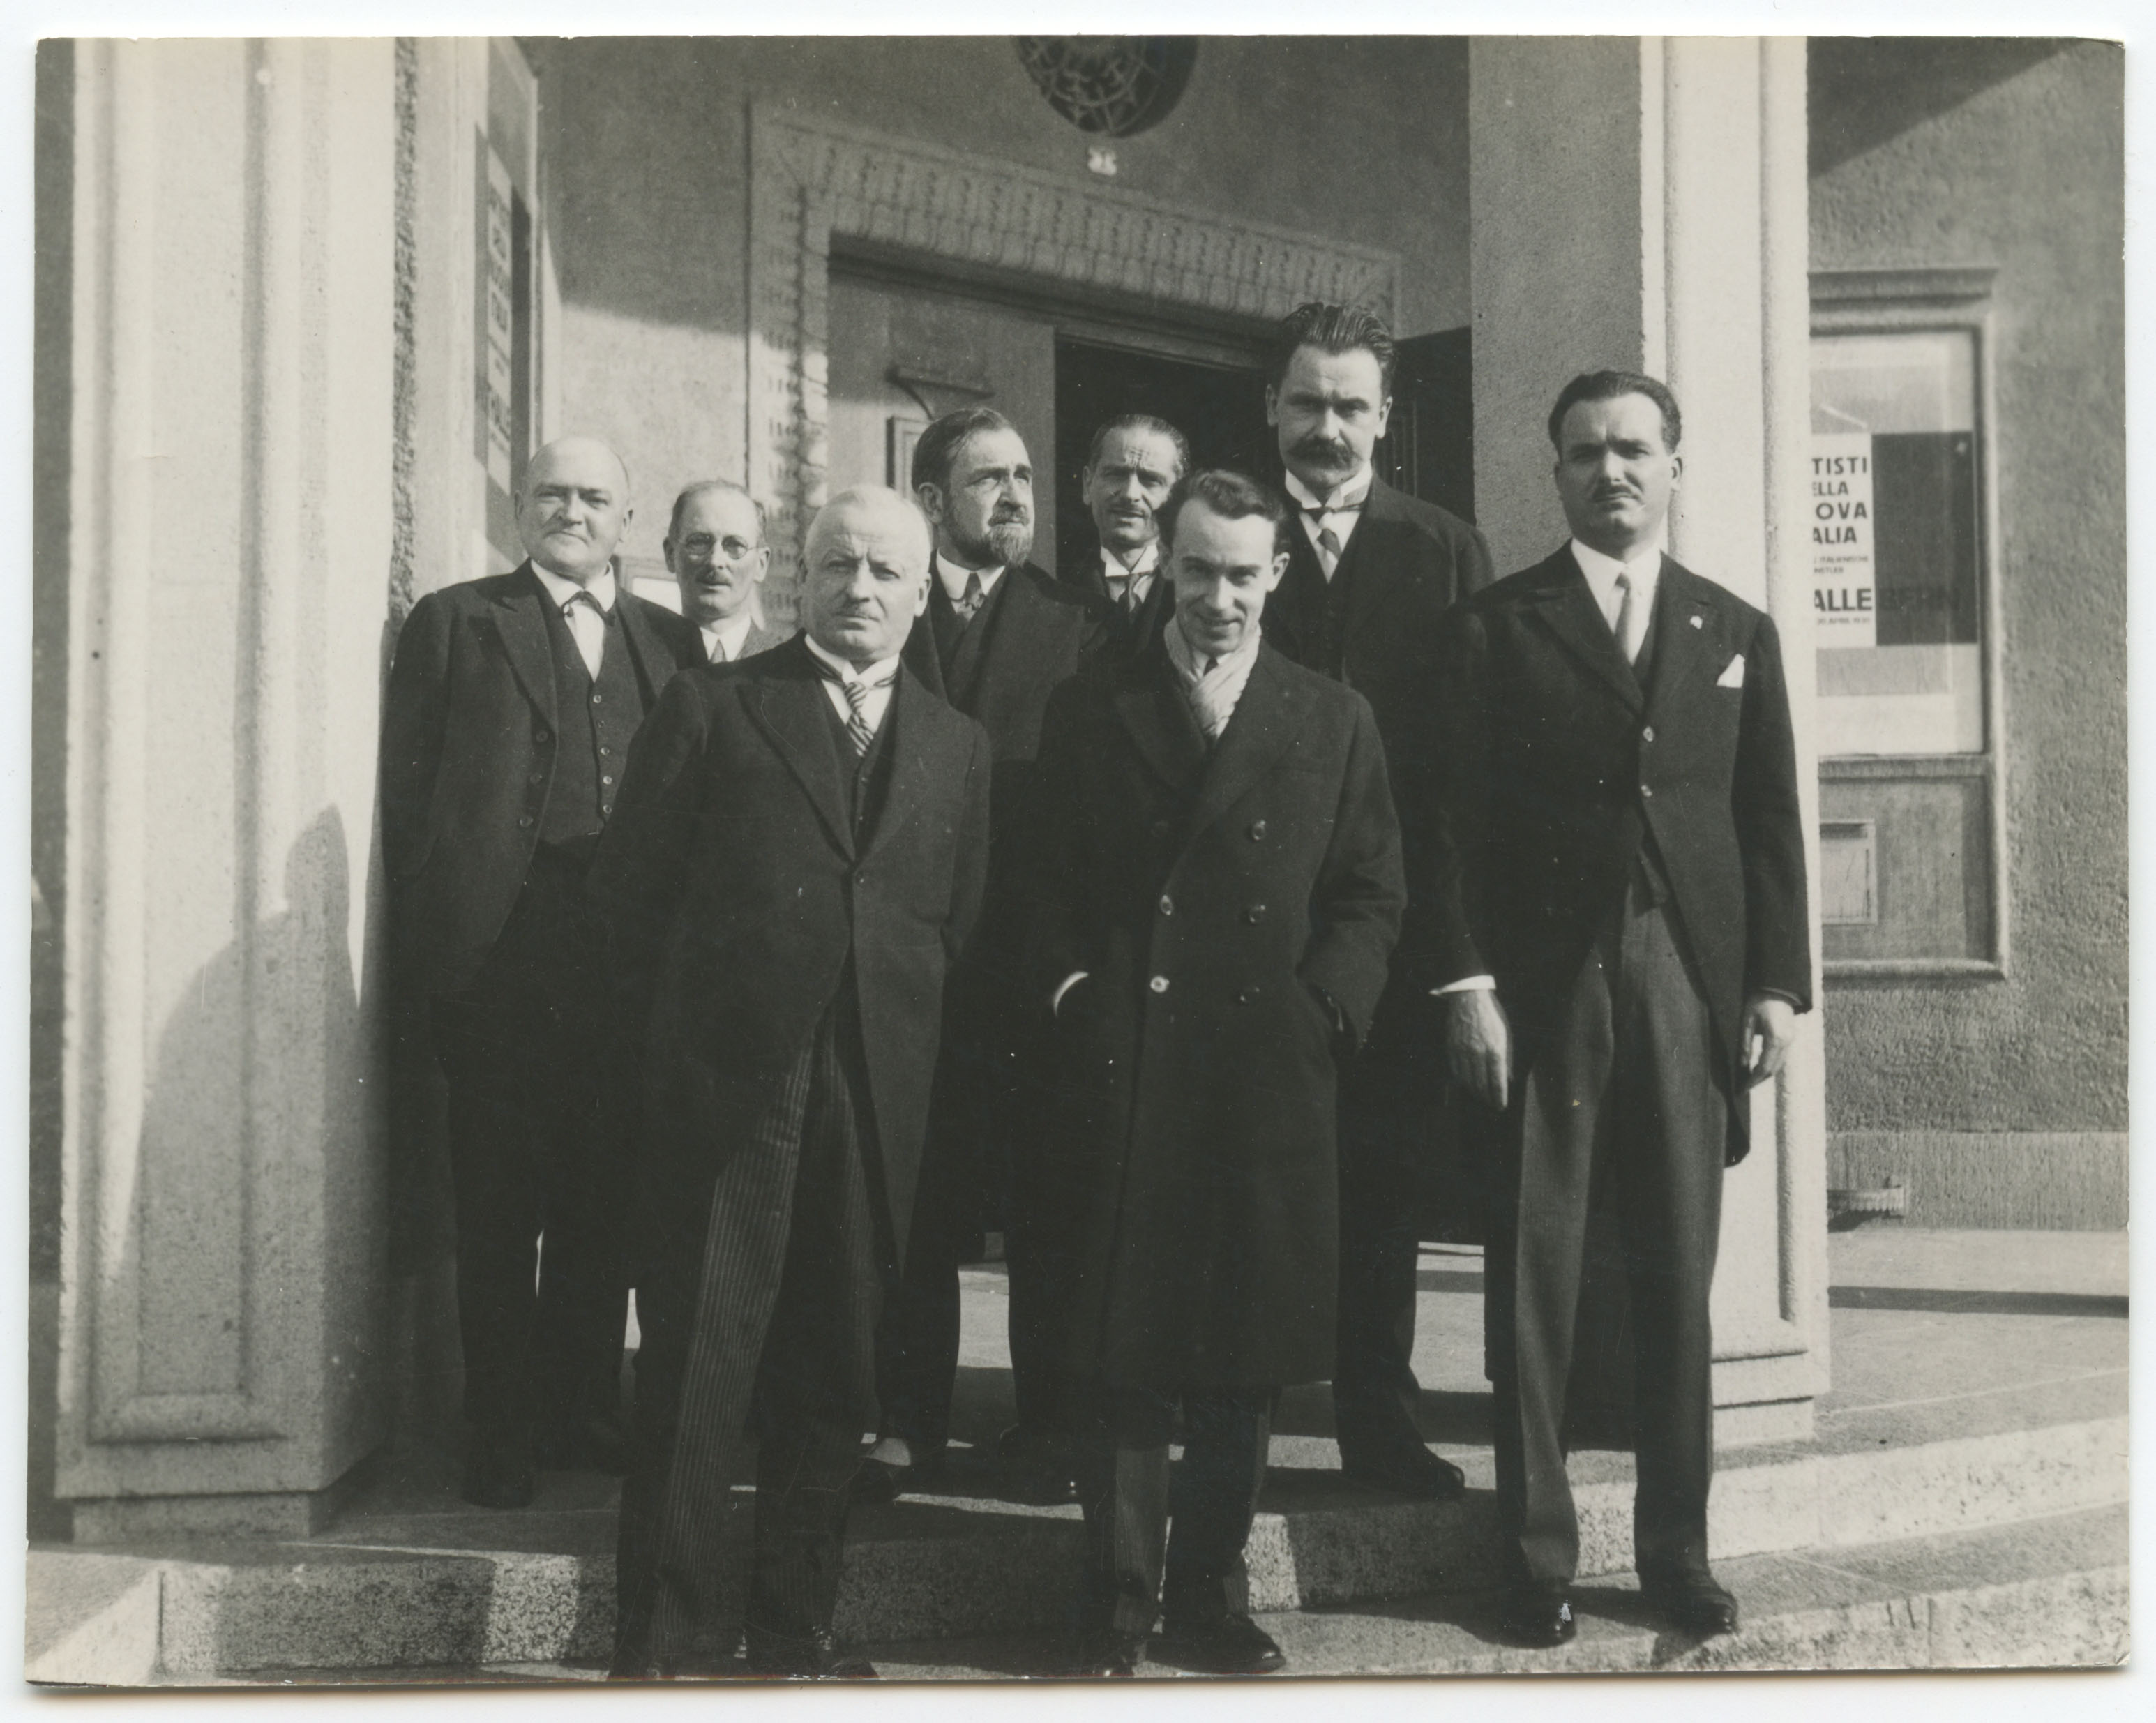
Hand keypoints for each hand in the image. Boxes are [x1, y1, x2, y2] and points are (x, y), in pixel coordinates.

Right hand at [1444, 988, 1511, 1110]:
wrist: (1469, 999)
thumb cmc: (1491, 1016)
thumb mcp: (1506, 1035)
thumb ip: (1507, 1058)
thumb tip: (1509, 1078)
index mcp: (1495, 1049)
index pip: (1497, 1081)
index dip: (1499, 1097)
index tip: (1501, 1106)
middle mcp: (1478, 1052)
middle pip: (1481, 1084)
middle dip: (1487, 1098)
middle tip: (1491, 1104)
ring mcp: (1463, 1051)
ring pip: (1467, 1080)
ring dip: (1474, 1092)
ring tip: (1480, 1096)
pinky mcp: (1452, 1048)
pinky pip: (1455, 1071)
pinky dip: (1461, 1081)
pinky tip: (1466, 1084)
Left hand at [1741, 994, 1795, 1086]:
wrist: (1778, 987)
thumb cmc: (1759, 1000)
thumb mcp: (1747, 1021)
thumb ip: (1745, 1043)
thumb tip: (1742, 1064)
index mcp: (1776, 1039)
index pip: (1763, 1068)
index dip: (1752, 1080)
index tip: (1741, 1089)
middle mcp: (1787, 1042)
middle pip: (1773, 1069)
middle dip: (1757, 1080)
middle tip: (1743, 1088)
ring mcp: (1791, 1040)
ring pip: (1778, 1065)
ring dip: (1764, 1074)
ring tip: (1749, 1080)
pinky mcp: (1790, 1037)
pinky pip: (1781, 1057)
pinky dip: (1770, 1065)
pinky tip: (1758, 1067)